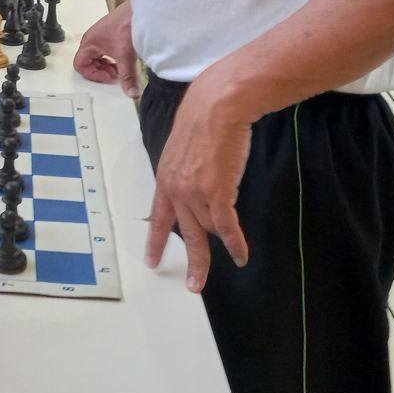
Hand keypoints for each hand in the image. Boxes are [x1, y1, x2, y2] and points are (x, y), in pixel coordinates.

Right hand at [73, 3, 138, 97]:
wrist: (140, 11)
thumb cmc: (128, 25)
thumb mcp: (127, 56)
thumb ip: (128, 77)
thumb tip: (131, 92)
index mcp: (89, 43)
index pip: (80, 65)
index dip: (93, 75)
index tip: (108, 77)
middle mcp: (92, 39)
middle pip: (87, 62)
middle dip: (101, 71)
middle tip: (114, 74)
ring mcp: (100, 36)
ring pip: (97, 56)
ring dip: (106, 65)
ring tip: (119, 67)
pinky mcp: (110, 34)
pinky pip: (104, 50)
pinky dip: (112, 57)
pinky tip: (123, 58)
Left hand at [144, 66, 252, 292]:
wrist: (217, 106)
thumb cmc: (204, 117)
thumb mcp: (184, 145)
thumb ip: (185, 166)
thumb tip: (194, 176)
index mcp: (165, 176)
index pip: (157, 215)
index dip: (155, 239)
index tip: (151, 260)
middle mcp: (176, 189)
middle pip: (184, 233)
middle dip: (192, 262)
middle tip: (194, 286)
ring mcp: (195, 193)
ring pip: (209, 229)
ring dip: (222, 245)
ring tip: (234, 256)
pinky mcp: (217, 194)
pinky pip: (226, 229)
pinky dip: (235, 244)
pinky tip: (242, 256)